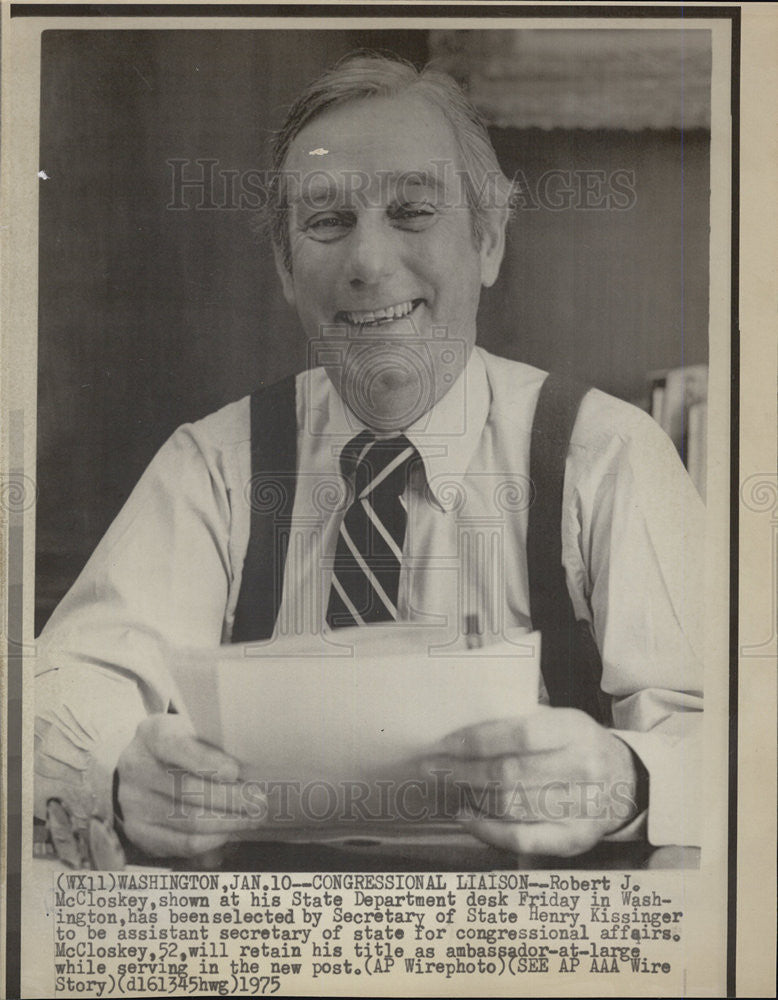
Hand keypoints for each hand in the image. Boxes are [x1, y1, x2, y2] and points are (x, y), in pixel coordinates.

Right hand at [116, 714, 265, 856]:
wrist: (145, 768)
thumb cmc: (183, 746)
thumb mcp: (192, 731)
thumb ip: (213, 743)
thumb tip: (250, 766)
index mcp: (152, 734)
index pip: (176, 746)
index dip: (206, 761)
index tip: (234, 771)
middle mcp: (136, 768)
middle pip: (187, 789)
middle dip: (231, 798)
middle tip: (259, 802)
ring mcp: (133, 803)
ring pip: (189, 820)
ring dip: (228, 822)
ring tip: (253, 818)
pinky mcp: (139, 833)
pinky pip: (182, 843)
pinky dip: (212, 840)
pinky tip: (229, 832)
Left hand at [418, 706, 640, 856]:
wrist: (629, 781)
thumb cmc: (579, 744)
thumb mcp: (562, 720)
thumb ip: (522, 720)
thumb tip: (465, 724)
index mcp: (576, 730)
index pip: (520, 735)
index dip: (478, 740)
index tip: (446, 742)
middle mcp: (583, 769)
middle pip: (510, 774)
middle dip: (463, 770)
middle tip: (432, 766)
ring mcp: (582, 808)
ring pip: (512, 806)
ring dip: (471, 796)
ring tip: (448, 785)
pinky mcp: (575, 839)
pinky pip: (523, 839)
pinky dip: (488, 830)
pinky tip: (467, 815)